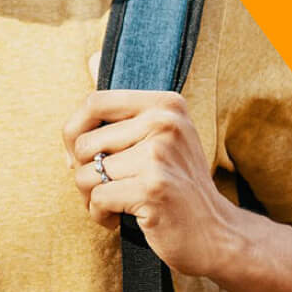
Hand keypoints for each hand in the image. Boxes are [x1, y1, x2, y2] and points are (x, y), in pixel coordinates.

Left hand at [61, 55, 237, 276]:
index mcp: (165, 103)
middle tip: (107, 186)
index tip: (83, 156)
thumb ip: (123, 103)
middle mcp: (164, 122)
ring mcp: (160, 155)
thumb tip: (92, 57)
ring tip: (117, 203)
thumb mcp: (160, 134)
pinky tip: (120, 219)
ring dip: (91, 197)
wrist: (216, 233)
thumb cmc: (176, 183)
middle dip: (84, 172)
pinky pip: (97, 198)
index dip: (75, 133)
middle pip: (85, 143)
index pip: (93, 102)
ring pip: (85, 173)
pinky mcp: (153, 188)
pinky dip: (100, 215)